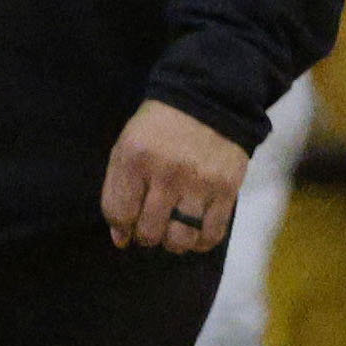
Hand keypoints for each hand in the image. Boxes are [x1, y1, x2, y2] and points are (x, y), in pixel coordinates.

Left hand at [105, 98, 250, 254]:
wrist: (210, 101)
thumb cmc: (159, 128)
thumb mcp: (126, 147)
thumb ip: (118, 190)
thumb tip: (119, 237)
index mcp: (134, 160)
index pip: (118, 212)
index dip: (119, 227)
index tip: (125, 226)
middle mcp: (166, 174)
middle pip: (149, 230)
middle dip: (144, 237)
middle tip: (150, 228)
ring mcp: (199, 184)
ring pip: (181, 238)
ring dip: (172, 243)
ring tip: (172, 233)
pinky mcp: (227, 190)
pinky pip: (212, 233)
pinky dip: (201, 242)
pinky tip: (195, 235)